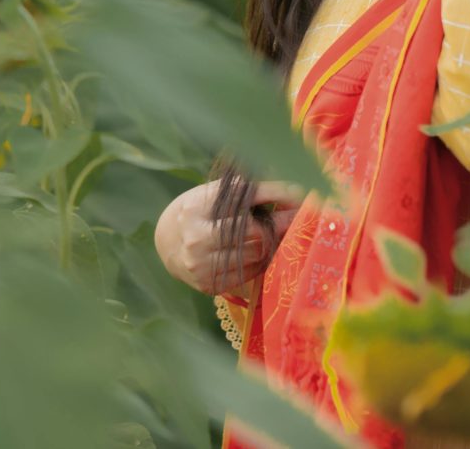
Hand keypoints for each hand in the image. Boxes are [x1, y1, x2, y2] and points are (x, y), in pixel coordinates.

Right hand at [154, 178, 305, 293]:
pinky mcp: (211, 284)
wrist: (167, 246)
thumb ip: (241, 191)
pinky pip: (251, 271)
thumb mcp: (210, 195)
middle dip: (282, 221)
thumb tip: (285, 186)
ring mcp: (203, 264)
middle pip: (253, 230)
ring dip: (275, 242)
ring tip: (285, 232)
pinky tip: (266, 250)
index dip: (274, 193)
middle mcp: (197, 237)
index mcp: (195, 207)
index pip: (242, 198)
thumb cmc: (196, 214)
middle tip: (302, 215)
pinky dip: (263, 259)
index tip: (299, 191)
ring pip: (256, 253)